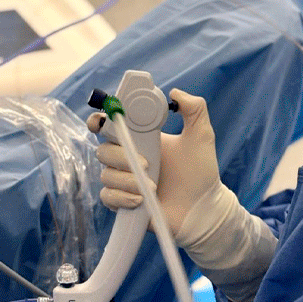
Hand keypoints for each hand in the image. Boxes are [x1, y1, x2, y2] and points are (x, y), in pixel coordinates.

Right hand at [88, 88, 220, 240]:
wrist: (203, 209)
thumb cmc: (201, 172)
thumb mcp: (201, 136)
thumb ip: (194, 109)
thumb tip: (174, 92)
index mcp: (141, 138)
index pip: (110, 124)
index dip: (99, 120)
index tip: (101, 122)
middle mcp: (128, 157)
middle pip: (103, 149)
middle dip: (120, 156)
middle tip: (146, 163)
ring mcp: (124, 180)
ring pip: (106, 174)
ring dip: (126, 180)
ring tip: (151, 186)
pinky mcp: (123, 201)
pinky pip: (107, 196)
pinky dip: (122, 197)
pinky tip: (141, 199)